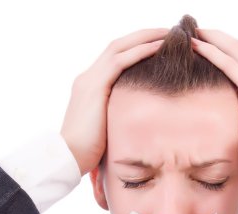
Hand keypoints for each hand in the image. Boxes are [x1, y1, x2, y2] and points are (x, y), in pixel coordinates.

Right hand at [60, 28, 168, 174]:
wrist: (68, 158)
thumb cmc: (87, 153)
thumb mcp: (106, 129)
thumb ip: (117, 118)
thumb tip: (137, 125)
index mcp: (89, 87)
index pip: (114, 57)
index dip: (135, 47)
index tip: (157, 45)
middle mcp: (87, 78)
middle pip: (118, 45)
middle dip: (143, 36)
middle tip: (168, 32)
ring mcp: (89, 80)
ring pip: (120, 47)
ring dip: (146, 37)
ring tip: (169, 33)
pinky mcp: (95, 87)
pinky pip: (120, 61)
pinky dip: (141, 51)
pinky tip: (159, 47)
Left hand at [191, 29, 237, 172]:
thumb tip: (232, 124)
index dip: (229, 49)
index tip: (212, 44)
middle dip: (220, 37)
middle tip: (199, 30)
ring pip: (235, 51)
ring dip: (213, 39)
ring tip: (193, 33)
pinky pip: (230, 64)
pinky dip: (212, 52)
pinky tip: (197, 47)